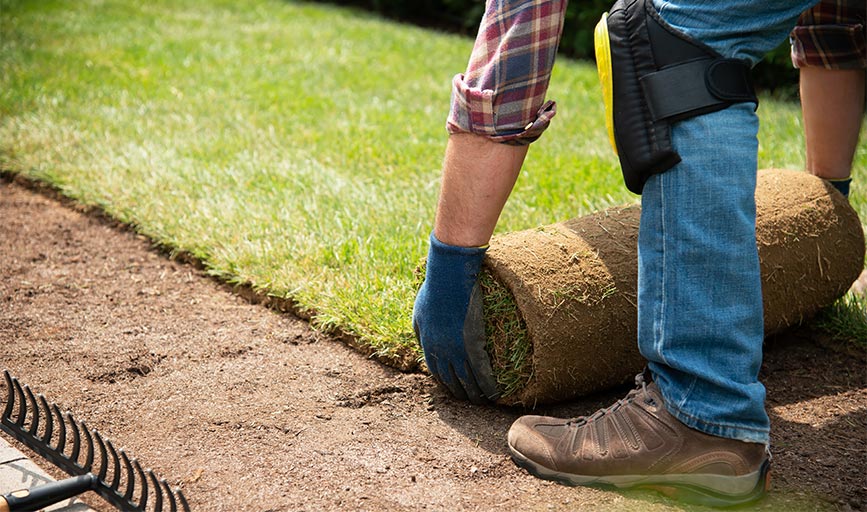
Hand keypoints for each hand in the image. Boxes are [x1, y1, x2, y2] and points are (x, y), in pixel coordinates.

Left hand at [412, 234, 499, 403]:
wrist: (449, 276)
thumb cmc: (435, 289)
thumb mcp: (419, 312)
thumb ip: (421, 330)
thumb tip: (423, 341)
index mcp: (427, 344)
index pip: (436, 373)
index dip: (446, 384)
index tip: (454, 390)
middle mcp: (440, 352)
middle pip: (451, 381)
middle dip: (460, 394)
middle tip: (471, 401)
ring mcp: (457, 349)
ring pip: (467, 381)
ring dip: (476, 395)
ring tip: (485, 402)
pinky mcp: (473, 344)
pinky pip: (481, 372)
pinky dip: (488, 385)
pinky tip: (495, 393)